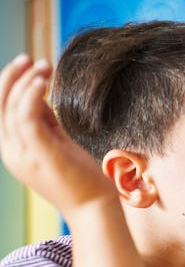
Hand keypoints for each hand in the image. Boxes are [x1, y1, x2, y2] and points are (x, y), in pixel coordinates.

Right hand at [0, 54, 116, 218]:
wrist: (93, 208)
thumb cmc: (81, 178)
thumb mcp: (57, 144)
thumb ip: (46, 123)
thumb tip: (41, 97)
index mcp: (15, 151)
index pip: (2, 112)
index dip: (10, 86)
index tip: (29, 67)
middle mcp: (13, 153)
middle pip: (0, 107)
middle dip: (11, 78)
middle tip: (30, 59)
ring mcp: (24, 154)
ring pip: (12, 108)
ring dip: (26, 82)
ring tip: (44, 66)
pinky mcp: (40, 153)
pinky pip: (26, 117)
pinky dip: (30, 96)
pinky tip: (42, 81)